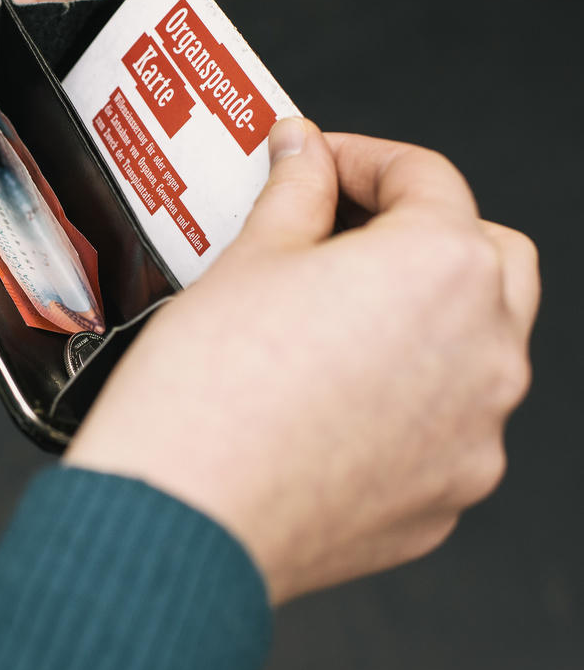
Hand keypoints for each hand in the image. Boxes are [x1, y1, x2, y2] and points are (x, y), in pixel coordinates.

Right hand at [63, 119, 538, 604]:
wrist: (182, 517)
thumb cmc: (207, 393)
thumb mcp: (247, 261)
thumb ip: (294, 192)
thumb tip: (304, 152)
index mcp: (443, 269)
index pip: (427, 178)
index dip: (361, 159)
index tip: (316, 163)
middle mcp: (486, 350)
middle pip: (487, 258)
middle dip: (423, 233)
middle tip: (340, 235)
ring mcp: (476, 434)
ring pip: (476, 348)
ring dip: (421, 320)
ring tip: (327, 326)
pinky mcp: (446, 497)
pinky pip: (444, 426)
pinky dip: (403, 400)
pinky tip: (326, 401)